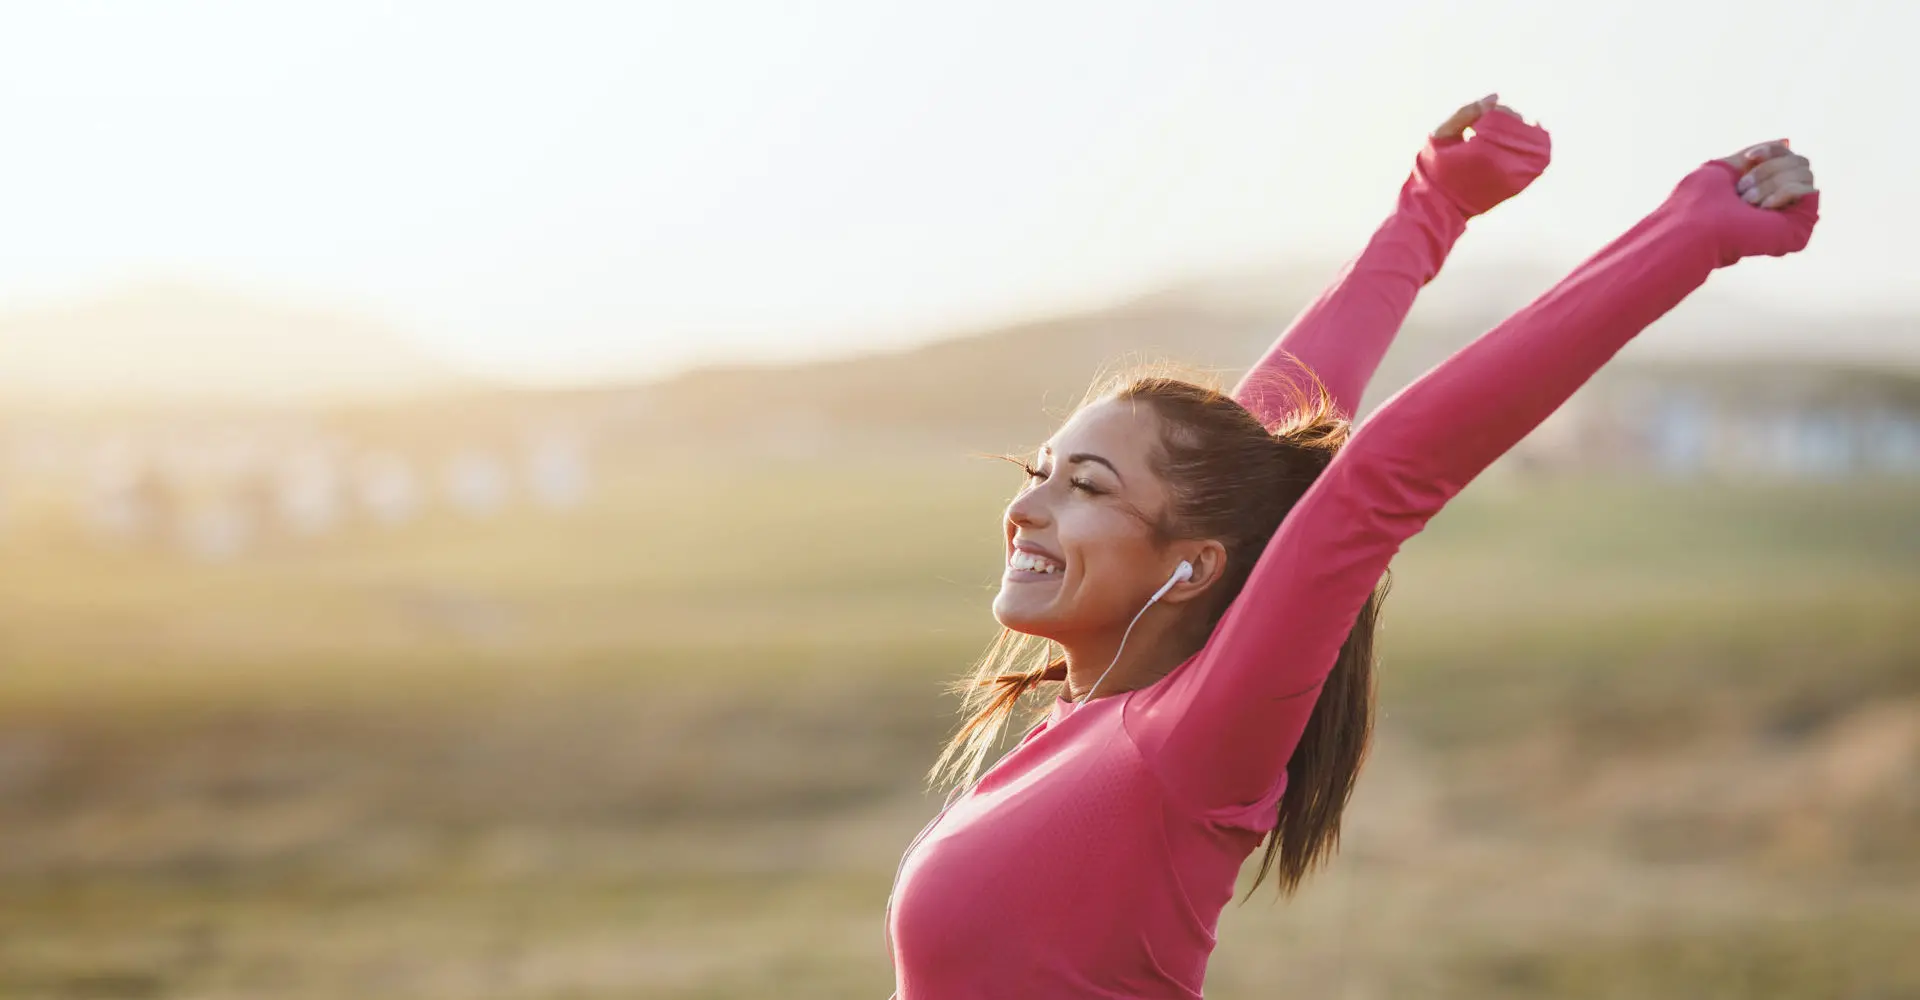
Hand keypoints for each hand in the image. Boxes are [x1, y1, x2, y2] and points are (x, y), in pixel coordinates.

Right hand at [1417, 93, 1551, 217]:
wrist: (1438, 207)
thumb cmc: (1435, 170)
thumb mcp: (1442, 135)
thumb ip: (1466, 112)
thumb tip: (1496, 96)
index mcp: (1480, 149)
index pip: (1501, 116)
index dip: (1494, 110)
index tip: (1481, 115)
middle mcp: (1502, 162)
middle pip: (1519, 126)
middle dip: (1509, 118)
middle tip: (1493, 122)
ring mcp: (1513, 176)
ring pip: (1535, 142)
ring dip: (1525, 130)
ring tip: (1511, 128)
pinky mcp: (1518, 186)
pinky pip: (1539, 161)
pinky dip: (1537, 146)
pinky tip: (1527, 139)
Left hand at [1665, 141, 1819, 263]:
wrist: (1697, 228)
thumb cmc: (1701, 201)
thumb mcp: (1725, 167)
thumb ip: (1753, 155)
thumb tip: (1785, 141)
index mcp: (1764, 185)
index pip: (1787, 154)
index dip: (1771, 151)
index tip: (1748, 158)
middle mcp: (1781, 198)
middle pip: (1799, 161)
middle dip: (1769, 169)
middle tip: (1742, 189)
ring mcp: (1792, 212)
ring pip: (1805, 174)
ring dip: (1772, 182)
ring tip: (1747, 201)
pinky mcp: (1801, 225)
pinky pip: (1809, 191)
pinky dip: (1785, 192)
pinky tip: (1764, 207)